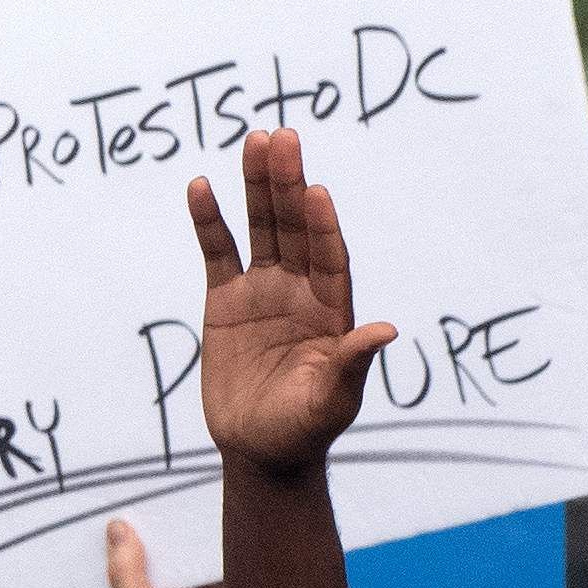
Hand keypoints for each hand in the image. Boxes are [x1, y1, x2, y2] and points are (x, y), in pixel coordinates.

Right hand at [186, 130, 393, 477]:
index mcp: (333, 309)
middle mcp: (301, 289)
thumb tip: (387, 330)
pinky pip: (216, 252)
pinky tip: (200, 187)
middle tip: (281, 138)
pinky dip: (208, 221)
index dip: (322, 225)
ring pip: (259, 228)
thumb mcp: (333, 400)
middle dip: (287, 184)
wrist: (261, 449)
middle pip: (294, 227)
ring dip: (256, 186)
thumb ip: (352, 362)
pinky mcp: (226, 301)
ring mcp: (263, 290)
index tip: (315, 192)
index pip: (329, 256)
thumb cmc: (305, 428)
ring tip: (254, 140)